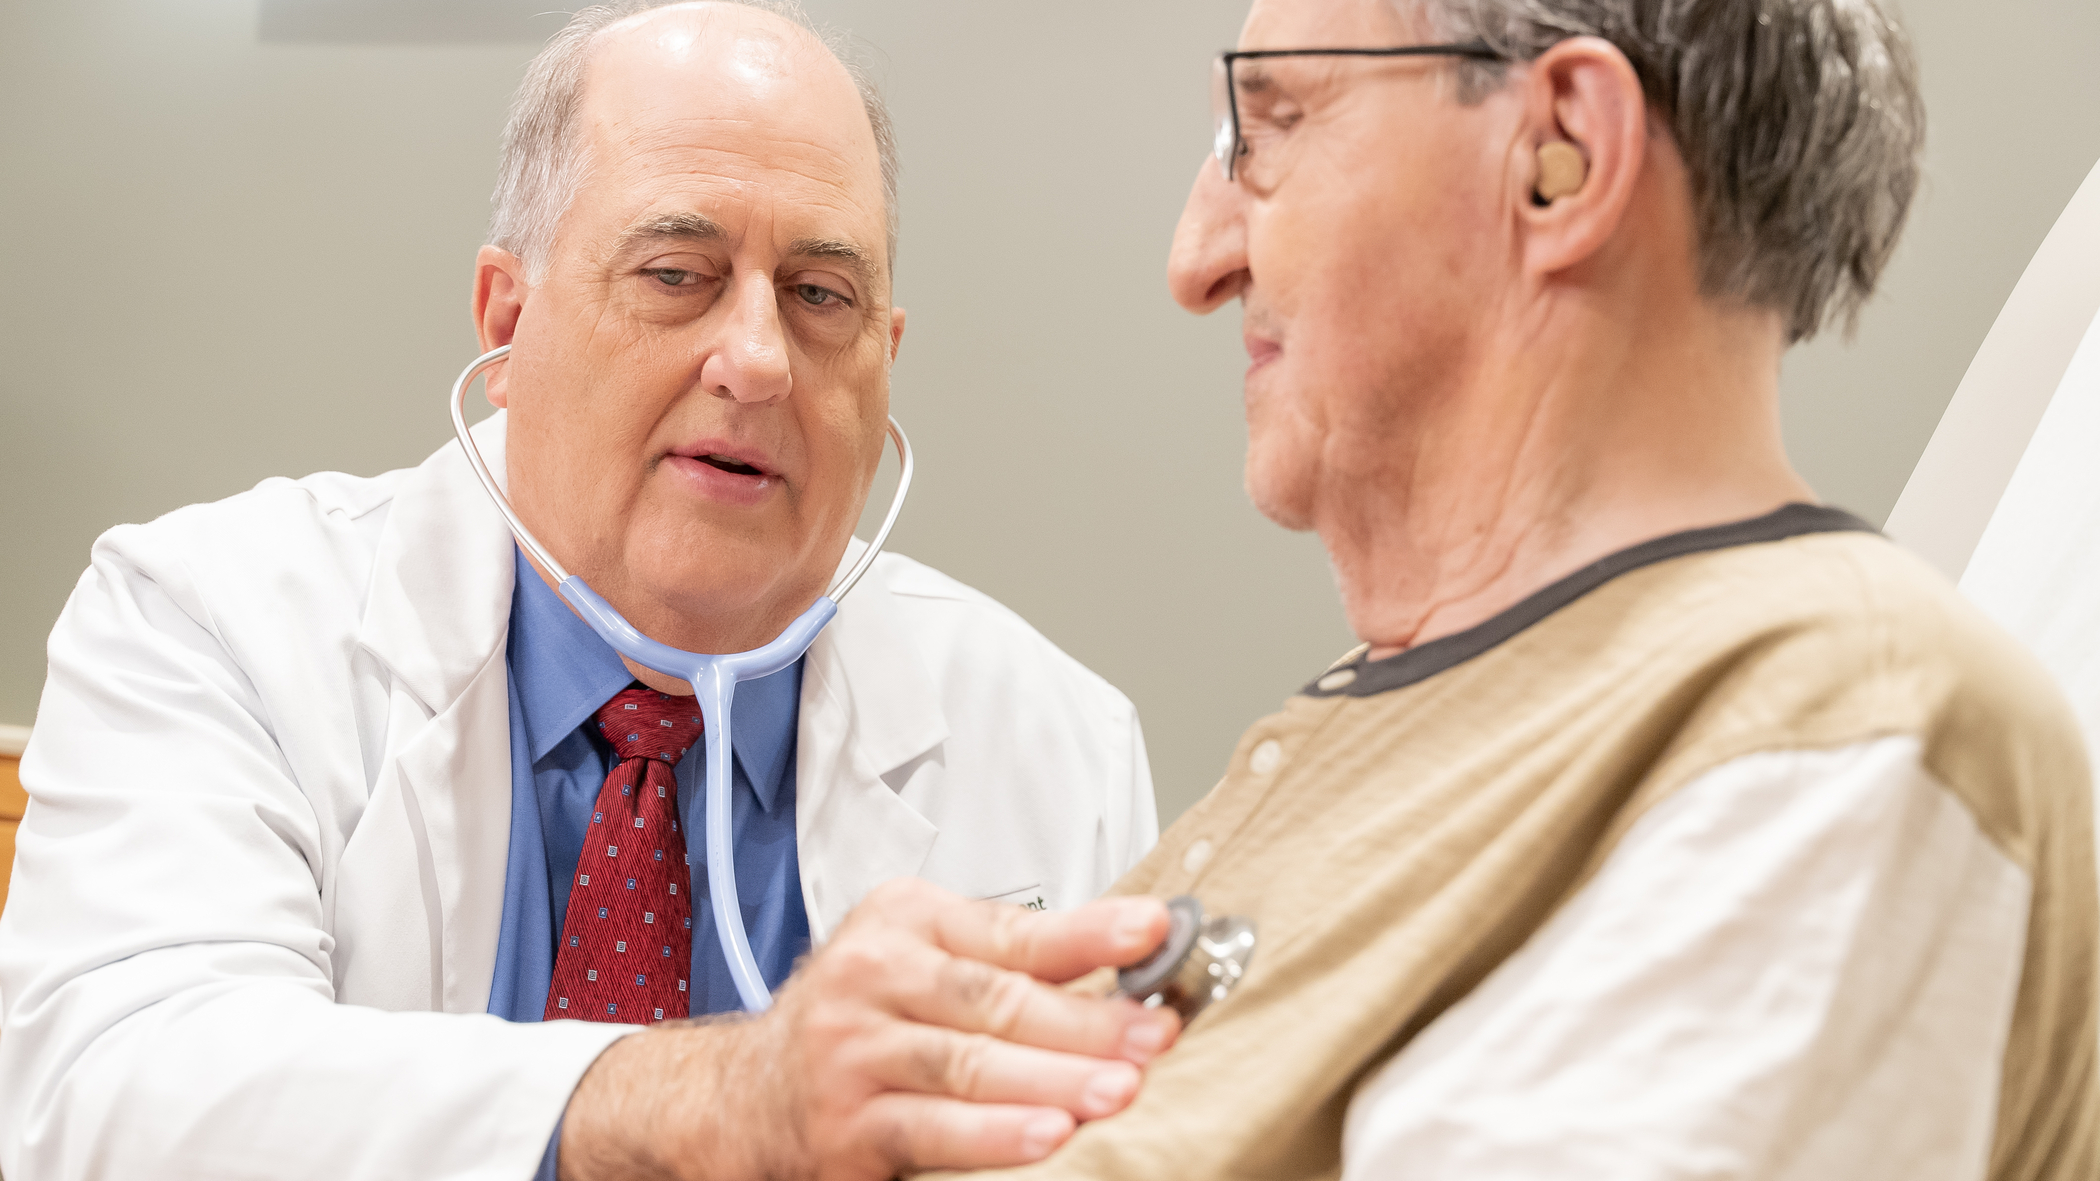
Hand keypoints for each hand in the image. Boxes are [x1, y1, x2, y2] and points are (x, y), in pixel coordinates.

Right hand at [558, 880, 1179, 1180]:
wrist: (745, 1091)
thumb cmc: (860, 1020)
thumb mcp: (924, 961)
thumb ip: (1013, 961)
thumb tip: (1131, 964)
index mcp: (903, 922)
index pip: (1012, 929)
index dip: (1088, 934)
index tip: (1154, 932)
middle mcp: (873, 976)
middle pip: (996, 998)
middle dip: (1087, 1019)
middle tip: (1154, 1032)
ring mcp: (854, 1052)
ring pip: (969, 1064)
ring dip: (1054, 1078)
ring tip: (1119, 1085)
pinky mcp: (846, 1125)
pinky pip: (932, 1128)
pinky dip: (995, 1134)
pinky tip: (1048, 1134)